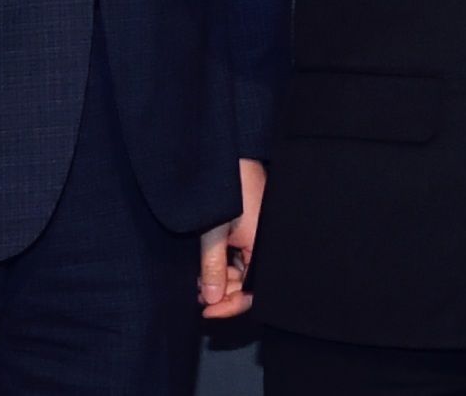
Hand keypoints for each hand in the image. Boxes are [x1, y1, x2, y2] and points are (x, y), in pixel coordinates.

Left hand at [197, 156, 264, 317]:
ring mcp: (261, 230)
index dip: (231, 305)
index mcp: (265, 245)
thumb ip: (212, 268)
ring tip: (198, 276)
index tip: (208, 312)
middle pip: (250, 280)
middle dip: (223, 289)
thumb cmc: (226, 188)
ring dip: (222, 274)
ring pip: (244, 266)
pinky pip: (243, 251)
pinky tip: (208, 260)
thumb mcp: (213, 233)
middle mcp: (268, 240)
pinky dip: (225, 259)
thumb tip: (211, 299)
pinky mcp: (254, 221)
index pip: (255, 291)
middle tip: (198, 294)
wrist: (225, 152)